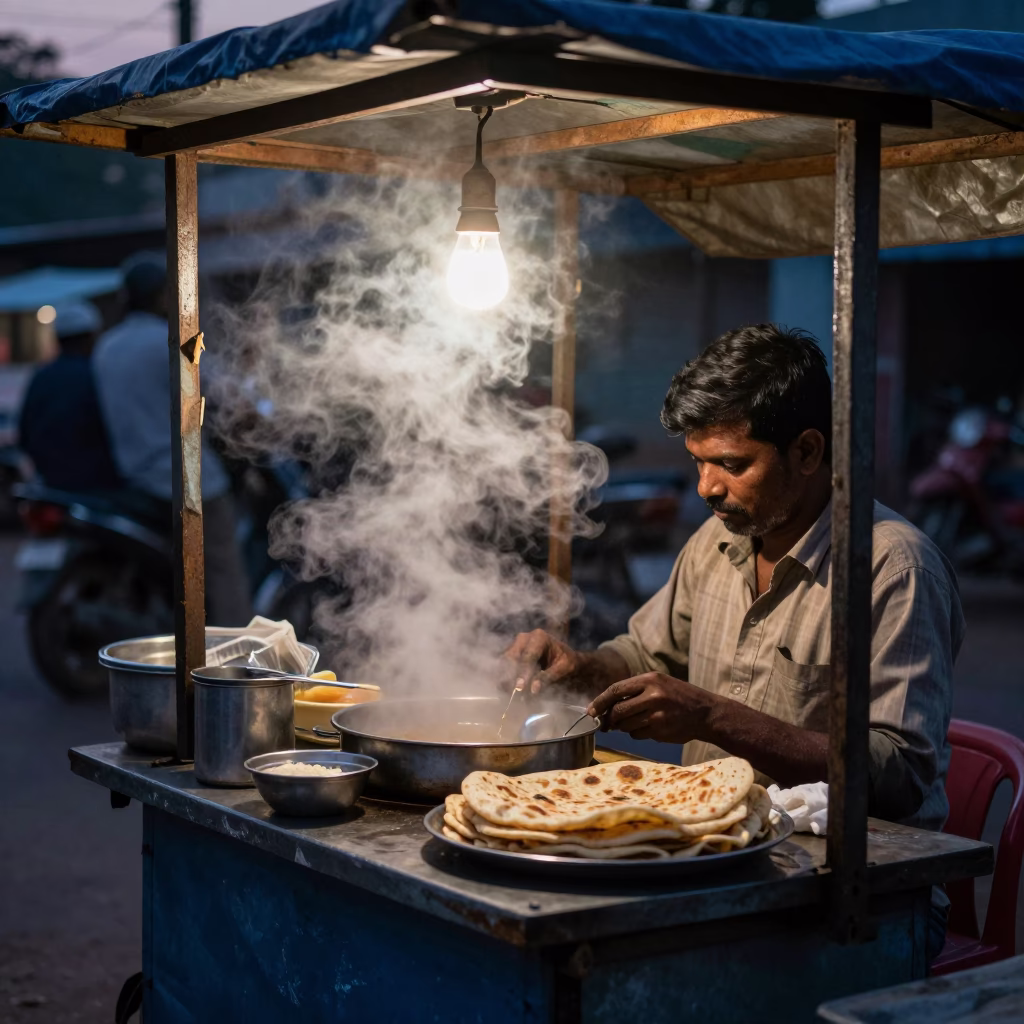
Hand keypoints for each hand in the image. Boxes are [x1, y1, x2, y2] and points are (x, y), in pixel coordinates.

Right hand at [501, 630, 625, 697]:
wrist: (566, 660)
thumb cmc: (567, 662)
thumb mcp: (564, 669)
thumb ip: (548, 677)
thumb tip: (533, 689)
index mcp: (539, 637)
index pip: (528, 656)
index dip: (523, 673)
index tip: (520, 688)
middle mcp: (523, 639)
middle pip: (511, 657)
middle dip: (510, 677)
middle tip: (513, 694)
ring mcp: (515, 646)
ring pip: (504, 663)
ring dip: (505, 680)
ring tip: (510, 696)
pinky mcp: (511, 656)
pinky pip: (503, 668)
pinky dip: (505, 680)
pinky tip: (507, 693)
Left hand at [588, 674, 714, 742]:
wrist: (706, 713)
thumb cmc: (678, 697)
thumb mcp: (659, 684)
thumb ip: (634, 691)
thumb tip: (605, 706)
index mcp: (650, 679)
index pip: (615, 690)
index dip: (600, 702)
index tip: (590, 711)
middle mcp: (653, 696)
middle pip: (618, 711)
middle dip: (609, 719)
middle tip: (607, 724)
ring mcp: (657, 714)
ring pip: (626, 725)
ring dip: (624, 727)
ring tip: (635, 722)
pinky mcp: (660, 730)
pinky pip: (637, 735)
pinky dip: (637, 733)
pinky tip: (650, 727)